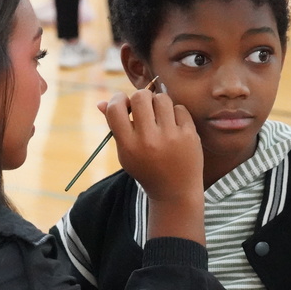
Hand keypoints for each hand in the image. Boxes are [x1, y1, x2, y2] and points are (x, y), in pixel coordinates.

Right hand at [101, 89, 204, 242]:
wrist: (175, 192)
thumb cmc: (146, 169)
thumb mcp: (126, 154)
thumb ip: (115, 127)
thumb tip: (101, 102)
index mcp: (128, 146)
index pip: (116, 109)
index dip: (117, 99)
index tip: (124, 102)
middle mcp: (148, 140)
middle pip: (140, 97)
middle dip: (141, 98)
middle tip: (144, 108)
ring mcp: (170, 137)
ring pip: (162, 98)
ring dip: (159, 104)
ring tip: (160, 117)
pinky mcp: (189, 135)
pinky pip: (180, 108)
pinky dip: (176, 114)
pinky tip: (174, 127)